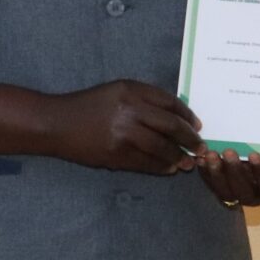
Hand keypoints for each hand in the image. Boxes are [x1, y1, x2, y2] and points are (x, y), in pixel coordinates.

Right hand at [48, 80, 203, 174]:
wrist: (58, 123)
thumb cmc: (90, 105)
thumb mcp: (118, 91)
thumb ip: (145, 99)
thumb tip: (176, 117)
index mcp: (132, 90)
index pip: (170, 103)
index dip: (187, 116)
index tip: (197, 126)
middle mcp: (130, 110)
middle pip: (170, 125)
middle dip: (189, 139)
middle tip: (201, 148)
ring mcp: (123, 134)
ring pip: (161, 147)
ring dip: (178, 157)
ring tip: (188, 163)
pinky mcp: (115, 155)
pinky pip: (145, 163)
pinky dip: (160, 167)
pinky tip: (169, 169)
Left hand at [197, 149, 259, 206]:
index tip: (253, 154)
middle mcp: (258, 197)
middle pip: (245, 190)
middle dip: (235, 171)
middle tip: (229, 151)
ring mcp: (240, 197)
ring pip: (227, 192)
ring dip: (217, 173)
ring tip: (211, 154)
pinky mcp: (225, 193)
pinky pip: (213, 187)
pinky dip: (206, 174)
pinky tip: (200, 160)